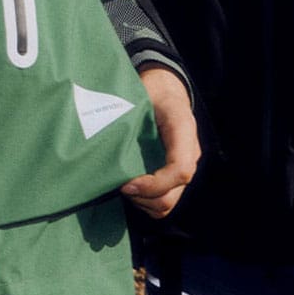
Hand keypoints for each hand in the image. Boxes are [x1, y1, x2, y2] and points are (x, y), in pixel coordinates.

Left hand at [121, 66, 200, 218]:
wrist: (166, 89)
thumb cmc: (153, 90)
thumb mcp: (142, 93)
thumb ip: (129, 114)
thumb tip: (104, 140)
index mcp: (183, 131)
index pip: (180, 170)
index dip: (153, 184)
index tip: (125, 184)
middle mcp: (189, 153)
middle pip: (171, 196)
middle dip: (142, 197)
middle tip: (119, 185)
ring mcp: (183, 166)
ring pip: (166, 204)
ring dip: (142, 202)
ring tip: (123, 185)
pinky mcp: (175, 175)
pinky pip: (164, 200)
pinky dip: (145, 201)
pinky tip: (131, 185)